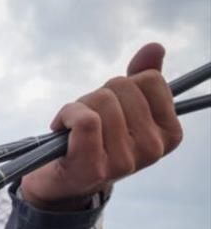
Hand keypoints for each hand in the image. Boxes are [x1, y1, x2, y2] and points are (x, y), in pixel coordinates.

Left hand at [20, 42, 182, 210]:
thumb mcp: (122, 108)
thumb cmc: (93, 141)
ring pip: (102, 102)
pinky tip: (59, 127)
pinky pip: (85, 120)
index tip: (109, 106)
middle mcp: (153, 149)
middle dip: (97, 95)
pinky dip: (66, 114)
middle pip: (123, 87)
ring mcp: (126, 161)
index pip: (150, 80)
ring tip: (73, 129)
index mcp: (168, 133)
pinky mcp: (95, 168)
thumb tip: (154, 48)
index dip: (121, 85)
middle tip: (86, 120)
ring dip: (78, 107)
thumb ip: (140, 79)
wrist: (62, 181)